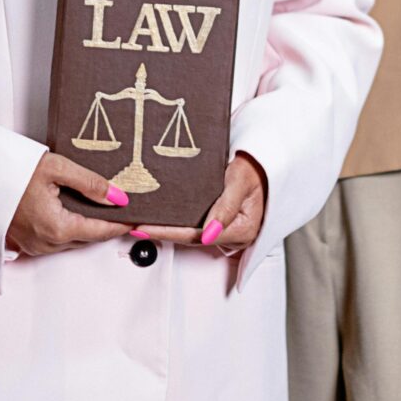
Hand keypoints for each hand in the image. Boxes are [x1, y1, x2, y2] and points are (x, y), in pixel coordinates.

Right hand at [7, 151, 130, 256]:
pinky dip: (68, 230)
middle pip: (87, 239)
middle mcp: (45, 243)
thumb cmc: (10, 171)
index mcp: (56, 228)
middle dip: (104, 226)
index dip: (120, 225)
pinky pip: (55, 242)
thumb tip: (118, 197)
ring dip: (85, 229)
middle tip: (121, 211)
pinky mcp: (24, 244)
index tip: (136, 220)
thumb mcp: (56, 168)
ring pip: (72, 242)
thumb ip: (90, 183)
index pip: (100, 231)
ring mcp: (33, 246)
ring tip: (98, 210)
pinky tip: (71, 213)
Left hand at [149, 153, 268, 255]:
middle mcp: (235, 237)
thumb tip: (208, 234)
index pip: (197, 236)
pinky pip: (198, 228)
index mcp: (242, 230)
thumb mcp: (240, 180)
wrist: (266, 162)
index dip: (168, 232)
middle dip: (162, 233)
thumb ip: (225, 207)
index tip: (144, 228)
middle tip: (133, 226)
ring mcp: (229, 233)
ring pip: (193, 235)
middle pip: (192, 239)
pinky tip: (160, 219)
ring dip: (167, 230)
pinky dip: (178, 224)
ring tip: (140, 223)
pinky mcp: (222, 226)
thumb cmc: (256, 167)